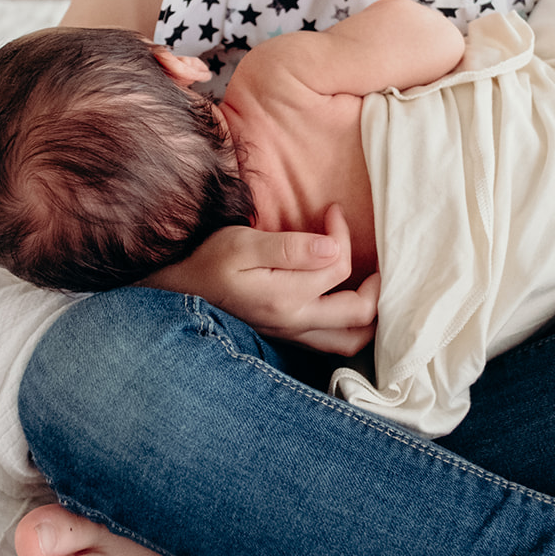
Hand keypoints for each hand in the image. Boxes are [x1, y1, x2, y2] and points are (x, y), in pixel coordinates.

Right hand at [144, 205, 379, 354]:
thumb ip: (290, 248)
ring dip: (371, 315)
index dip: (342, 234)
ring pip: (351, 340)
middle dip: (375, 281)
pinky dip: (352, 327)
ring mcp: (292, 333)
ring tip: (374, 285)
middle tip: (373, 254)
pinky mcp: (288, 334)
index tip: (331, 212)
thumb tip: (333, 247)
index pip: (338, 265)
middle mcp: (295, 322)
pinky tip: (350, 305)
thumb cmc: (208, 259)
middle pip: (359, 313)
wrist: (179, 287)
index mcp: (286, 298)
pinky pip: (333, 343)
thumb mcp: (243, 244)